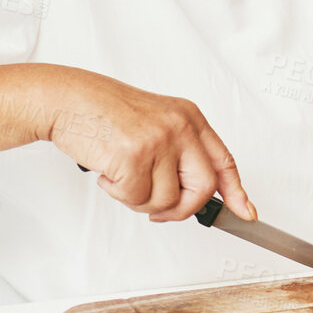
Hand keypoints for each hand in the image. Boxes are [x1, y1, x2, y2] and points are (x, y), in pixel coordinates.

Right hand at [45, 68, 254, 222]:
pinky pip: (136, 199)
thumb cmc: (103, 112)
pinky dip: (118, 194)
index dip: (236, 192)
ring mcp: (159, 141)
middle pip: (203, 188)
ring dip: (140, 201)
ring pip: (167, 200)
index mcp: (189, 118)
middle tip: (160, 213)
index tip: (245, 212)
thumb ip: (177, 152)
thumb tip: (191, 193)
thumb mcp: (154, 123)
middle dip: (182, 210)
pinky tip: (107, 172)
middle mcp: (180, 127)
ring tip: (121, 177)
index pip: (224, 161)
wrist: (67, 99)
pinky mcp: (134, 156)